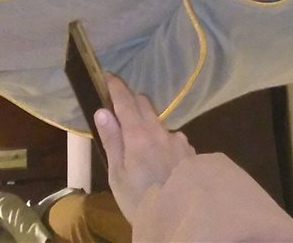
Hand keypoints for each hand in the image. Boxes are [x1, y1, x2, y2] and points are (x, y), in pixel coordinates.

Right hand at [94, 72, 194, 218]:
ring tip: (141, 147)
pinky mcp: (190, 152)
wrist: (183, 216)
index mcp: (139, 135)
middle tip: (119, 110)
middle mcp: (161, 131)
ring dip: (148, 125)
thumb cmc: (141, 199)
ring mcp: (178, 140)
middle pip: (144, 105)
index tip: (108, 76)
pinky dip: (163, 142)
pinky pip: (173, 138)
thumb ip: (112, 141)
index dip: (116, 87)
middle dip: (131, 102)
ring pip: (159, 123)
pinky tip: (161, 162)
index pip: (126, 101)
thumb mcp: (118, 175)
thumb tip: (103, 111)